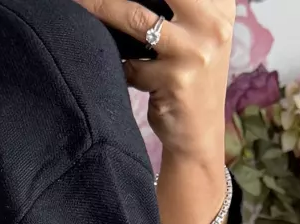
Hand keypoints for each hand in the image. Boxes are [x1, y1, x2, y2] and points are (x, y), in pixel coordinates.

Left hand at [73, 0, 235, 223]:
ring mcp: (195, 53)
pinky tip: (118, 70)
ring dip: (101, 9)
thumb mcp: (196, 34)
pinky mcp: (176, 81)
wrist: (198, 135)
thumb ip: (176, 9)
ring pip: (135, 18)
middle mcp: (213, 25)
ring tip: (79, 5)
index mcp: (220, 7)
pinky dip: (119, 66)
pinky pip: (131, 65)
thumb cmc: (189, 78)